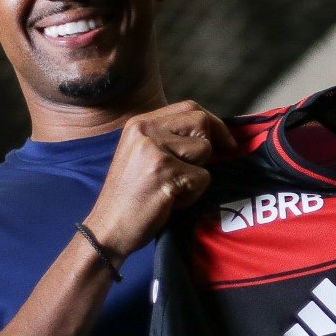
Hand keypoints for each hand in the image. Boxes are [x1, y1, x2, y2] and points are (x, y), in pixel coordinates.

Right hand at [84, 100, 234, 258]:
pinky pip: (203, 177)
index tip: (226, 142)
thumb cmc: (132, 196)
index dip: (213, 123)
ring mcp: (155, 150)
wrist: (109, 228)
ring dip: (197, 174)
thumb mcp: (144, 155)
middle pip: (200, 122)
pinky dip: (194, 194)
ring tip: (173, 188)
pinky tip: (171, 201)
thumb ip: (170, 138)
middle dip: (210, 146)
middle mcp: (145, 130)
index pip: (189, 107)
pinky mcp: (165, 172)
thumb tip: (215, 133)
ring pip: (204, 150)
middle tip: (199, 169)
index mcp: (139, 123)